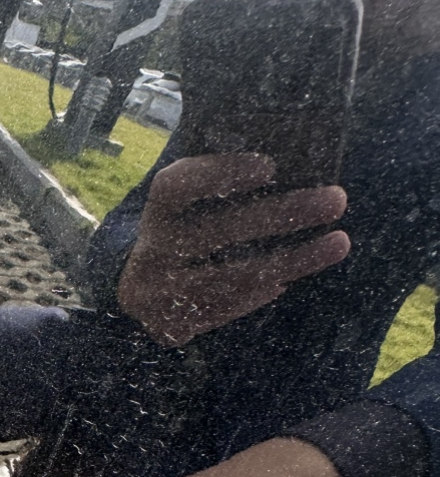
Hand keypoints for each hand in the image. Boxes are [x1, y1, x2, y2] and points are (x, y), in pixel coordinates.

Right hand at [118, 153, 349, 346]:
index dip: (219, 174)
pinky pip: (228, 306)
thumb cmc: (178, 236)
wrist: (137, 294)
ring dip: (292, 259)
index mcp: (155, 212)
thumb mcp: (185, 209)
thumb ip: (218, 185)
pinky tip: (296, 274)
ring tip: (339, 241)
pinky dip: (265, 289)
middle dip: (281, 215)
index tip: (270, 166)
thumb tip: (287, 153)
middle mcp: (152, 252)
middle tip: (335, 198)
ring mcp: (160, 293)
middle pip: (217, 232)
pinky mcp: (174, 323)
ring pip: (233, 276)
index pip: (178, 186)